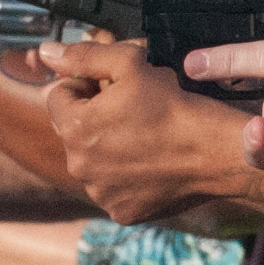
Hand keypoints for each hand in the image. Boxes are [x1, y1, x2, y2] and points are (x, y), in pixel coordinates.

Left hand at [36, 39, 263, 224]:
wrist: (216, 153)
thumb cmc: (176, 107)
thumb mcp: (130, 63)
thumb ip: (84, 56)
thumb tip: (47, 53)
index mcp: (74, 127)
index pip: (59, 97)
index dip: (85, 85)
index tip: (112, 86)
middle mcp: (79, 166)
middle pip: (74, 131)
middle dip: (95, 117)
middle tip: (131, 109)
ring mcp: (100, 193)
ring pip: (93, 161)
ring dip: (108, 148)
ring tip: (142, 136)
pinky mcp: (121, 212)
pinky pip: (113, 188)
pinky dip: (125, 176)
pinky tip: (149, 162)